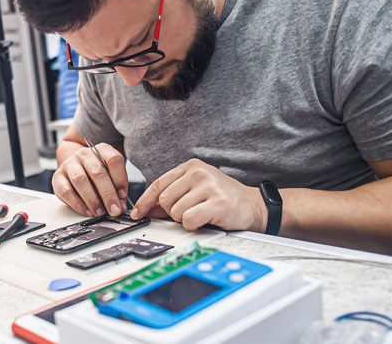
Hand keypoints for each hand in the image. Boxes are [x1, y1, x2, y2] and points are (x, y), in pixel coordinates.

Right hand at [52, 143, 128, 216]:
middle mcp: (84, 154)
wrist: (76, 169)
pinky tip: (87, 211)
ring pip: (80, 180)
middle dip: (108, 194)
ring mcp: (69, 164)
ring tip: (100, 212)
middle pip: (97, 172)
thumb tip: (120, 207)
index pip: (113, 160)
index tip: (123, 196)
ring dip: (92, 200)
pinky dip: (78, 204)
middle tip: (114, 210)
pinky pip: (66, 191)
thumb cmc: (97, 175)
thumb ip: (117, 190)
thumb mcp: (111, 177)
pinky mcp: (58, 177)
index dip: (120, 179)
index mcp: (101, 150)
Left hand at [130, 159, 267, 232]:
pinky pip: (189, 220)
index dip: (145, 201)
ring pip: (176, 212)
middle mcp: (199, 172)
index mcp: (191, 166)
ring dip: (186, 220)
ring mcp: (209, 186)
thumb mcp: (196, 191)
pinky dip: (194, 225)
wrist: (254, 205)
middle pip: (165, 200)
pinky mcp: (218, 202)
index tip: (137, 213)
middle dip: (173, 213)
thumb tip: (148, 210)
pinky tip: (207, 219)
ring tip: (202, 214)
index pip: (158, 184)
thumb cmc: (224, 198)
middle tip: (191, 212)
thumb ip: (173, 198)